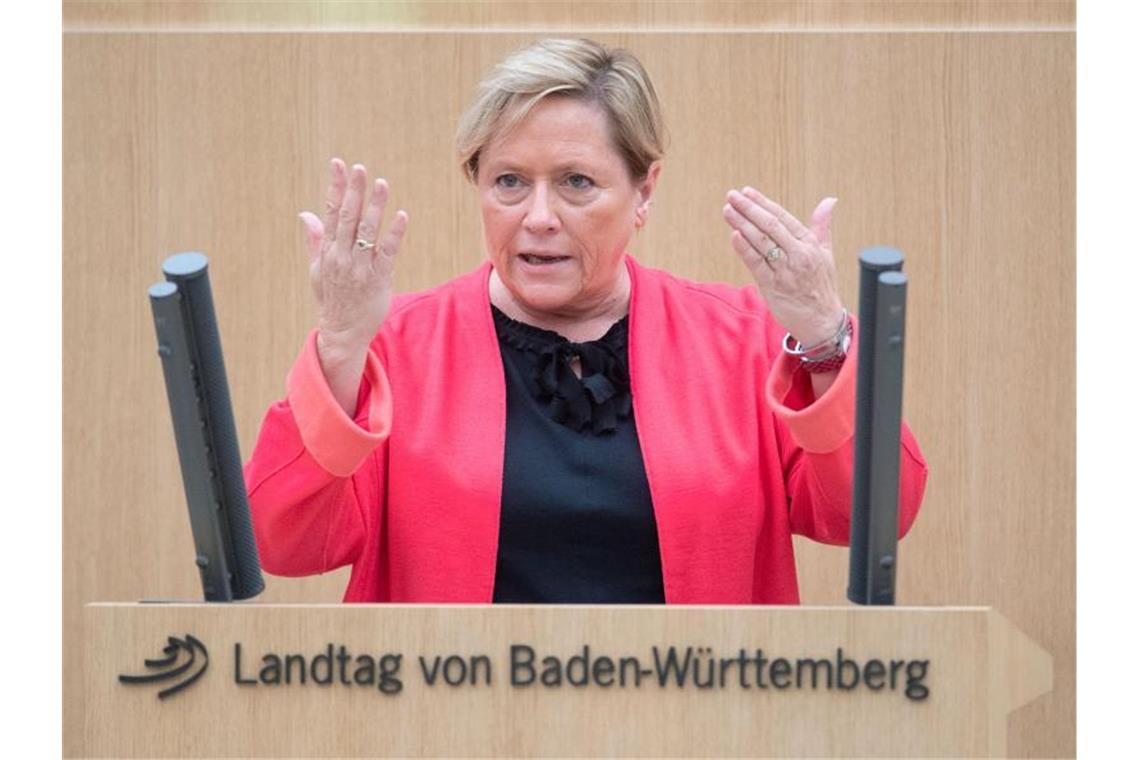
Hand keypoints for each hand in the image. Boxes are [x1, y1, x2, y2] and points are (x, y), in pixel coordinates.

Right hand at [299, 158, 408, 357]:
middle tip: (360, 167)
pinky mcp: (379, 278)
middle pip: (348, 217)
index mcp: (328, 251)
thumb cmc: (332, 299)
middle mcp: (342, 256)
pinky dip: (394, 233)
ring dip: (375, 206)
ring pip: (367, 231)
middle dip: (354, 190)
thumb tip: (306, 214)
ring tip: (382, 183)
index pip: (330, 212)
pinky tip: (402, 215)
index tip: (338, 164)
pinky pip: (388, 253)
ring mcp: (360, 267)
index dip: (334, 187)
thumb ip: (315, 240)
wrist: (343, 332)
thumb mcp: (317, 269)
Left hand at [722, 187, 843, 346]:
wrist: (822, 322)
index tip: (747, 192)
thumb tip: (829, 201)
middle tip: (731, 196)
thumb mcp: (826, 254)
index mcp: (809, 245)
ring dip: (742, 224)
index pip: (783, 218)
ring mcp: (785, 271)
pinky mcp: (772, 287)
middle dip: (749, 209)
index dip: (763, 203)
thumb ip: (822, 226)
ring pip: (761, 242)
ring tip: (727, 210)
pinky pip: (756, 264)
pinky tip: (734, 235)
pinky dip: (744, 249)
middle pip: (770, 226)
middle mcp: (798, 255)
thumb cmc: (822, 286)